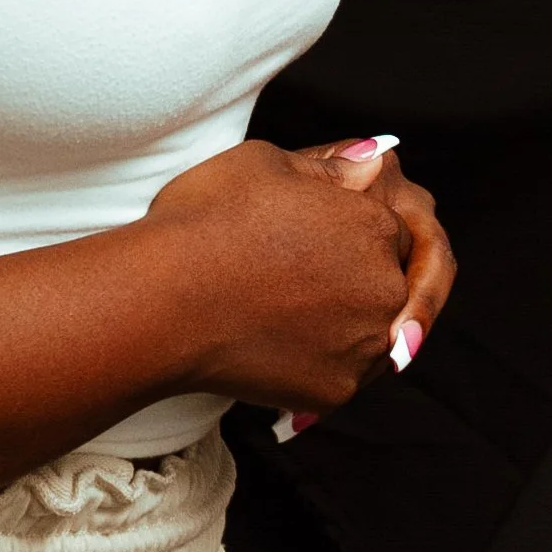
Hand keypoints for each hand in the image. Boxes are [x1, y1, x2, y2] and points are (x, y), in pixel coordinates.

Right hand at [145, 134, 453, 416]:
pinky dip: (314, 359)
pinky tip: (270, 337)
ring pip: (367, 332)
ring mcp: (363, 345)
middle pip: (383, 281)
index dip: (345, 228)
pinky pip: (339, 372)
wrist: (164, 298)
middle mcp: (383, 287)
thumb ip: (329, 165)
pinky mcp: (336, 389)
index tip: (305, 234)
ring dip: (337, 319)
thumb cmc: (207, 219)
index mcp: (371, 224)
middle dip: (348, 275)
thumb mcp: (264, 162)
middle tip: (287, 270)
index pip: (387, 229)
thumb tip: (372, 162)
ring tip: (276, 305)